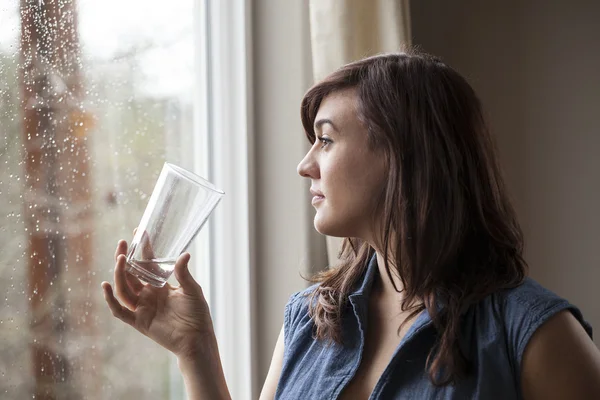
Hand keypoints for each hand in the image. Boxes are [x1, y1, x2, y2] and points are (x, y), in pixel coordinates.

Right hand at [101, 239, 214, 360]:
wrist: (196, 338)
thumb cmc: (197, 314)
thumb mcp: (192, 290)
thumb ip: (183, 274)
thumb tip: (184, 254)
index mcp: (160, 285)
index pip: (147, 263)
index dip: (142, 249)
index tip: (137, 232)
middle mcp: (148, 294)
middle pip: (130, 274)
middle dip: (125, 258)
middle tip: (123, 244)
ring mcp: (142, 308)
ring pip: (123, 288)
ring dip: (119, 274)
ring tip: (121, 259)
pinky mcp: (139, 321)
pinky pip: (120, 310)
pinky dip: (110, 299)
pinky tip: (106, 285)